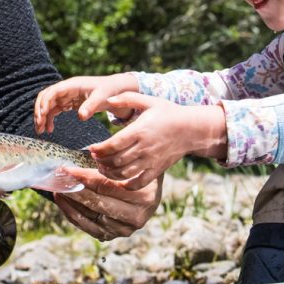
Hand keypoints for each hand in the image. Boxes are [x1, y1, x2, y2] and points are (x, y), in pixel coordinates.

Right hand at [34, 73, 139, 132]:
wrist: (115, 90)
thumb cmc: (109, 91)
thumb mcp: (102, 97)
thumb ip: (91, 106)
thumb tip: (81, 117)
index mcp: (72, 85)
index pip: (53, 91)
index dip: (45, 102)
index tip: (43, 115)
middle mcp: (66, 89)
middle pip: (45, 97)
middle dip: (40, 111)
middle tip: (39, 126)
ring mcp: (66, 96)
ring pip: (47, 104)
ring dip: (42, 116)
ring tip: (41, 131)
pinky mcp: (68, 103)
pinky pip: (54, 110)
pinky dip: (49, 119)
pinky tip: (50, 129)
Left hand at [54, 165, 160, 240]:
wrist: (149, 192)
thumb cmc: (136, 173)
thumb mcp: (129, 165)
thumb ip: (108, 165)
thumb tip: (75, 163)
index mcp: (144, 196)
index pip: (106, 185)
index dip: (83, 177)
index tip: (66, 169)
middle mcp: (137, 216)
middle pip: (97, 202)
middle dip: (74, 190)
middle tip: (58, 179)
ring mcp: (125, 229)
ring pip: (90, 216)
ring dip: (70, 203)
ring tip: (57, 189)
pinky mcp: (113, 236)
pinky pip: (88, 226)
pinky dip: (73, 214)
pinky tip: (63, 202)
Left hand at [84, 92, 226, 189]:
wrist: (191, 129)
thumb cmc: (168, 113)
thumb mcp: (148, 101)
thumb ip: (127, 98)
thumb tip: (108, 99)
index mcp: (140, 130)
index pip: (113, 144)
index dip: (99, 149)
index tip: (92, 148)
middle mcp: (144, 148)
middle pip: (116, 160)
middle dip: (101, 161)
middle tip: (94, 158)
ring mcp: (151, 161)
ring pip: (124, 173)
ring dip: (109, 173)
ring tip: (102, 168)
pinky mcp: (157, 170)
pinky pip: (139, 182)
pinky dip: (126, 185)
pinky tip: (119, 181)